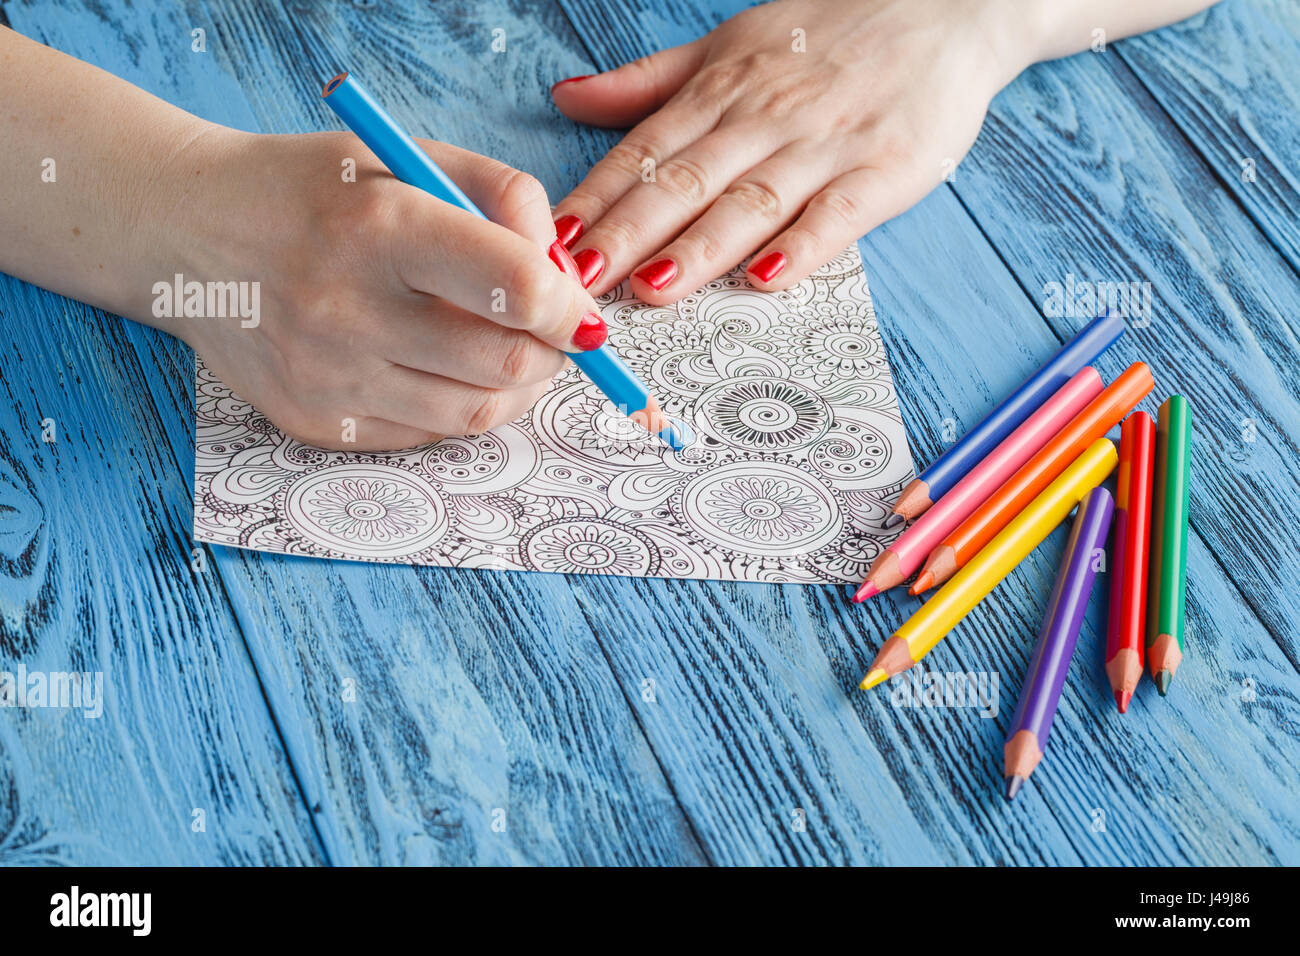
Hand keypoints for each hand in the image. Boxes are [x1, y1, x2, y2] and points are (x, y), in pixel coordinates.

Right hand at [175, 130, 606, 449]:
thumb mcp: (406, 157)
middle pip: (506, 363)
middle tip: (553, 334)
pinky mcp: (314, 421)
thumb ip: (503, 197)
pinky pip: (426, 433)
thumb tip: (567, 274)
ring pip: (475, 412)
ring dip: (515, 387)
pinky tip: (439, 365)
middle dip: (552, 353)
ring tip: (506, 349)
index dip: (572, 312)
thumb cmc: (313, 190)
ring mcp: (326, 376)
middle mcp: (346, 307)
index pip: (514, 289)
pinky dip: (455, 404)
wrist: (188, 235)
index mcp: (378, 225)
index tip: (584, 316)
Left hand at [550, 0, 1032, 301]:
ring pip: (751, 201)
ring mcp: (824, 145)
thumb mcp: (728, 45)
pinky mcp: (885, 169)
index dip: (596, 197)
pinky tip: (767, 277)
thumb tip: (567, 97)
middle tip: (580, 279)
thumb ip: (648, 83)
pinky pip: (839, 212)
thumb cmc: (828, 34)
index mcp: (720, 91)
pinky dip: (804, 244)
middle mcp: (764, 118)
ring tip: (653, 289)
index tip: (551, 242)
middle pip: (685, 182)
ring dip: (700, 248)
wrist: (946, 9)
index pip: (644, 151)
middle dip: (628, 233)